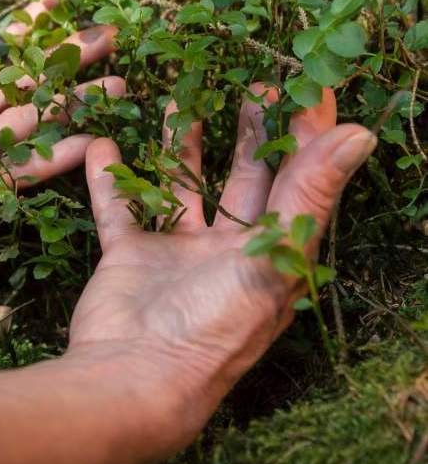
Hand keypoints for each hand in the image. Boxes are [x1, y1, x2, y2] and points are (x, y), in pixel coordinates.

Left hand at [0, 0, 120, 240]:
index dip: (27, 29)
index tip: (57, 4)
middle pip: (27, 84)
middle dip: (68, 63)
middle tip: (110, 40)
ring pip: (33, 125)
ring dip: (75, 108)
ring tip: (119, 88)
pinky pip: (16, 171)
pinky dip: (56, 159)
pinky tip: (92, 142)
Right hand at [67, 84, 375, 449]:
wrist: (134, 375)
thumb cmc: (214, 325)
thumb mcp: (272, 258)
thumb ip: (312, 194)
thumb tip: (361, 134)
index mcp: (269, 252)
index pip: (299, 182)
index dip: (308, 136)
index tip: (310, 88)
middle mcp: (226, 249)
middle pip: (243, 179)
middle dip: (250, 133)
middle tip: (254, 88)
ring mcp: (175, 250)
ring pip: (180, 184)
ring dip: (179, 145)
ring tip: (181, 100)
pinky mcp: (129, 253)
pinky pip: (119, 206)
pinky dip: (109, 178)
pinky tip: (101, 146)